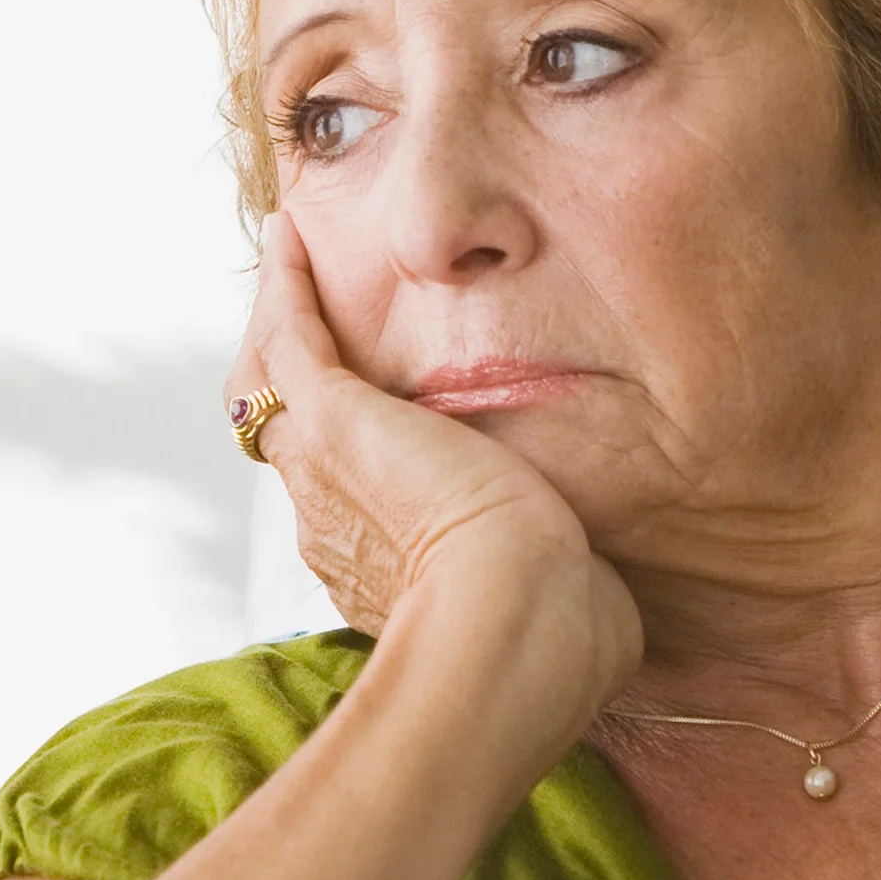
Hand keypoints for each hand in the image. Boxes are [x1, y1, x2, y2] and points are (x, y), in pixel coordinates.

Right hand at [223, 213, 641, 718]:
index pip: (355, 508)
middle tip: (301, 334)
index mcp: (384, 576)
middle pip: (296, 444)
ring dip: (278, 324)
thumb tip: (607, 592)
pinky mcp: (335, 421)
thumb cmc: (556, 646)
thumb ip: (569, 590)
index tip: (379, 436)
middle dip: (299, 391)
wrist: (515, 632)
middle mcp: (332, 529)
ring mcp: (323, 474)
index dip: (357, 469)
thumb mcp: (562, 609)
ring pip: (273, 387)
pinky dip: (286, 286)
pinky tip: (291, 233)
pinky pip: (291, 336)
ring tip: (285, 265)